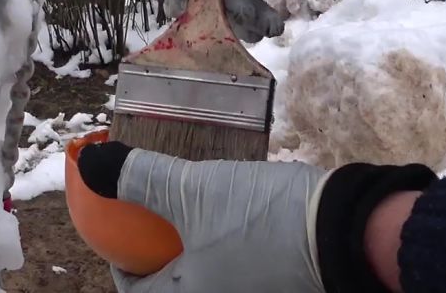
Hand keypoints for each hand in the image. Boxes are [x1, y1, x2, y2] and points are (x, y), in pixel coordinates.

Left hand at [78, 142, 328, 292]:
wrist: (353, 229)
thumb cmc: (264, 218)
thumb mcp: (192, 191)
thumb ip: (138, 178)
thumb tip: (92, 166)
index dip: (120, 266)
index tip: (120, 232)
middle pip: (171, 284)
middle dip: (156, 250)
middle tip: (153, 214)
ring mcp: (252, 292)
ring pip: (204, 273)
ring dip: (189, 243)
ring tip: (188, 205)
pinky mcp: (278, 281)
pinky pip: (233, 267)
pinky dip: (218, 243)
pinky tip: (226, 210)